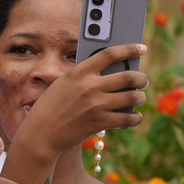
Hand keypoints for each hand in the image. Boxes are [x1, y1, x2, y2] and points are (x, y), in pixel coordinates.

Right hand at [18, 43, 148, 154]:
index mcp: (78, 73)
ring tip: (139, 98)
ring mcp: (95, 105)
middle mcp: (89, 87)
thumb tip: (113, 75)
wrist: (40, 135)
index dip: (129, 49)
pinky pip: (127, 119)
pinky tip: (135, 117)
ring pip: (132, 97)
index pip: (110, 54)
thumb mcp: (62, 85)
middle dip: (141, 78)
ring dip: (140, 97)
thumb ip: (83, 77)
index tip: (142, 48)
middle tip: (143, 80)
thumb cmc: (49, 108)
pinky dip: (135, 118)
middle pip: (128, 76)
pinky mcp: (99, 123)